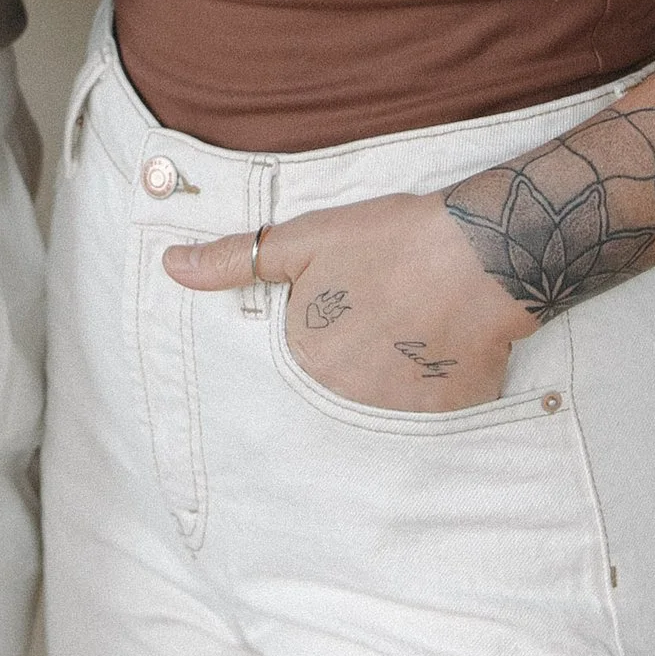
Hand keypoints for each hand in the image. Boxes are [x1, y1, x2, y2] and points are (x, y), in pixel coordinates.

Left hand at [164, 187, 538, 412]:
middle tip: (380, 316)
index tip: (342, 313)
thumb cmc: (390, 239)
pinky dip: (428, 388)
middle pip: (335, 387)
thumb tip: (171, 266)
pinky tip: (438, 347)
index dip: (317, 335)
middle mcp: (346, 401)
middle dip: (351, 356)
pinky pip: (425, 413)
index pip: (291, 367)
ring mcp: (399, 414)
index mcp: (306, 361)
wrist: (483, 252)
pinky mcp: (447, 416)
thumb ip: (234, 260)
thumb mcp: (304, 239)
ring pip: (379, 402)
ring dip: (386, 375)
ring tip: (408, 328)